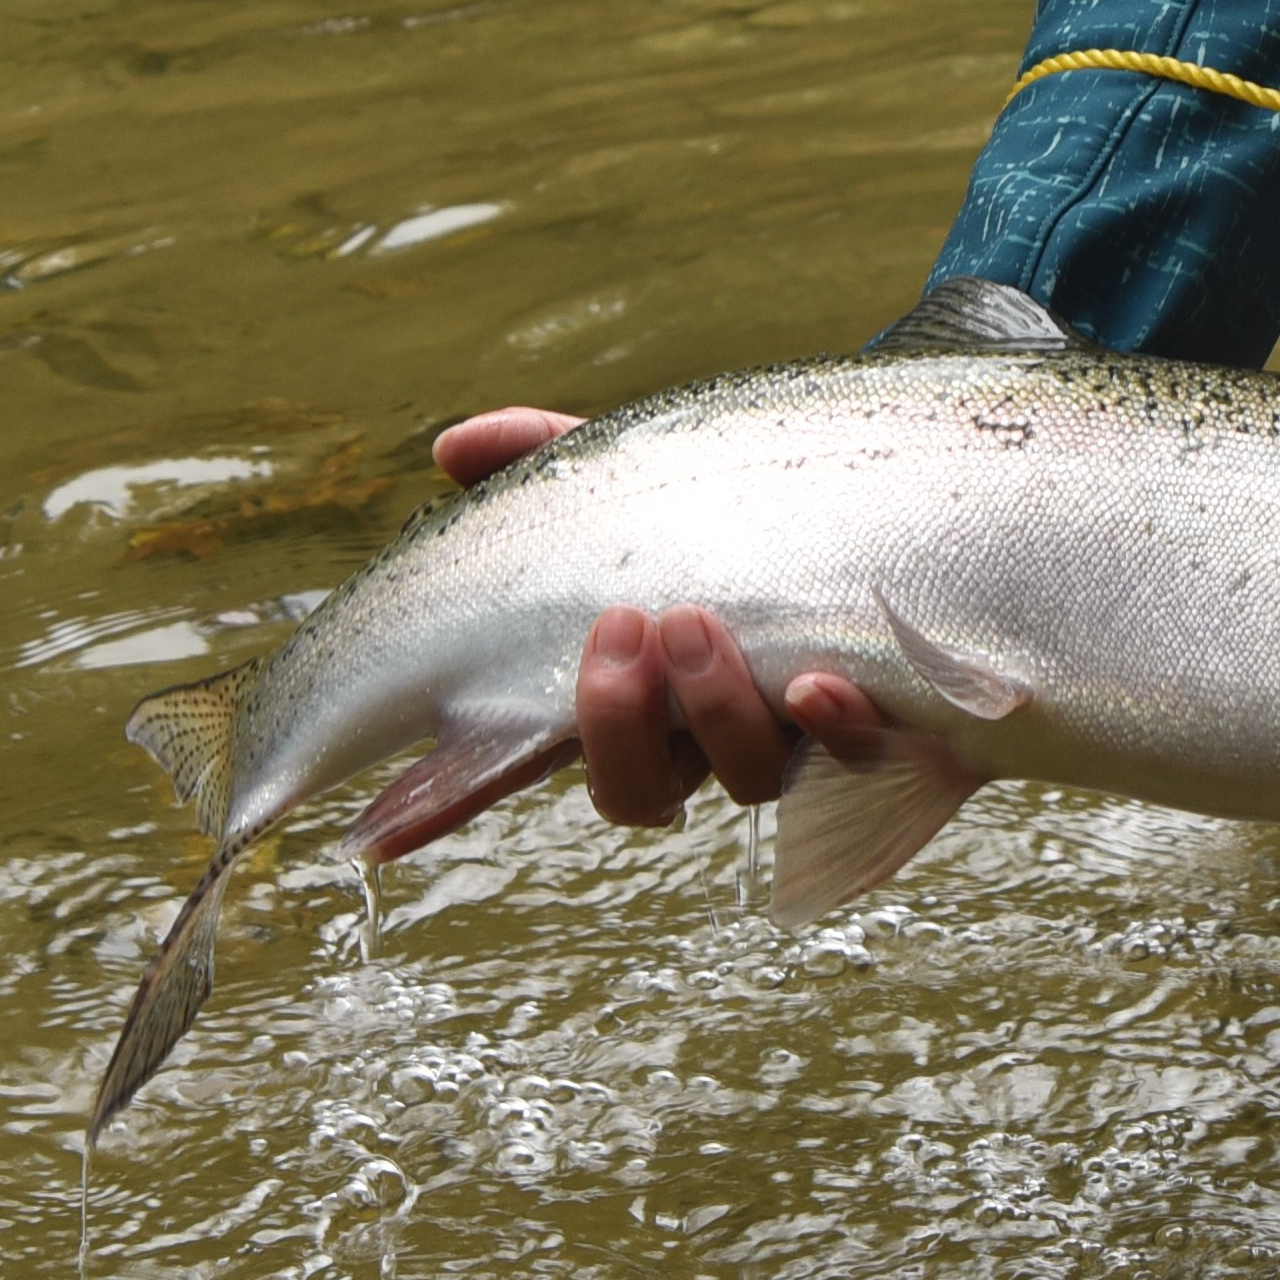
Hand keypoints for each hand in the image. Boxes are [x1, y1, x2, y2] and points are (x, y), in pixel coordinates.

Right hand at [430, 407, 896, 826]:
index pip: (513, 763)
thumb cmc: (745, 500)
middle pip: (632, 789)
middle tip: (618, 635)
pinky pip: (860, 755)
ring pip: (741, 775)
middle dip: (613, 725)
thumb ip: (551, 457)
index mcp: (621, 690)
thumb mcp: (643, 471)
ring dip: (713, 710)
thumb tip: (454, 447)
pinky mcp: (878, 727)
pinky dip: (838, 725)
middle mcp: (696, 735)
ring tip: (699, 623)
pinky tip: (822, 681)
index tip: (377, 831)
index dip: (444, 806)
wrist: (902, 505)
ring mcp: (786, 737)